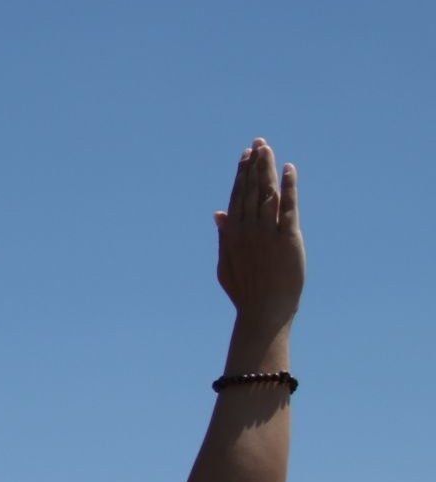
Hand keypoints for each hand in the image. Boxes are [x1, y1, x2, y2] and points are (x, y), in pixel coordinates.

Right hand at [215, 137, 304, 326]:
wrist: (264, 311)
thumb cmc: (245, 292)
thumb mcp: (226, 264)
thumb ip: (223, 237)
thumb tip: (219, 213)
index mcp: (232, 234)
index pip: (236, 196)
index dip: (241, 174)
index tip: (245, 156)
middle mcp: (248, 230)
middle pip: (250, 189)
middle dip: (254, 164)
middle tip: (259, 143)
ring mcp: (267, 233)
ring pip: (266, 193)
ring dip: (267, 169)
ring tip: (268, 149)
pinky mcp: (288, 239)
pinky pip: (289, 208)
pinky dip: (289, 187)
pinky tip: (289, 169)